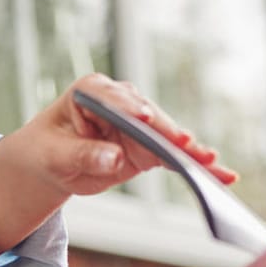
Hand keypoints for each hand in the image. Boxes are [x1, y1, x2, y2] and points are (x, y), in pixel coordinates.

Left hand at [26, 73, 238, 194]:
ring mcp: (139, 123)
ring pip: (168, 136)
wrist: (50, 163)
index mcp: (92, 92)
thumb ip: (83, 155)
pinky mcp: (149, 146)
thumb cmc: (46, 151)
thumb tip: (114, 158)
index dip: (130, 108)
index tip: (144, 118)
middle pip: (150, 117)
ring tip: (214, 166)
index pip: (115, 99)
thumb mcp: (55, 156)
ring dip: (191, 152)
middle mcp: (122, 102)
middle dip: (169, 133)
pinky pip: (174, 156)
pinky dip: (194, 165)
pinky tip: (218, 174)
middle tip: (188, 147)